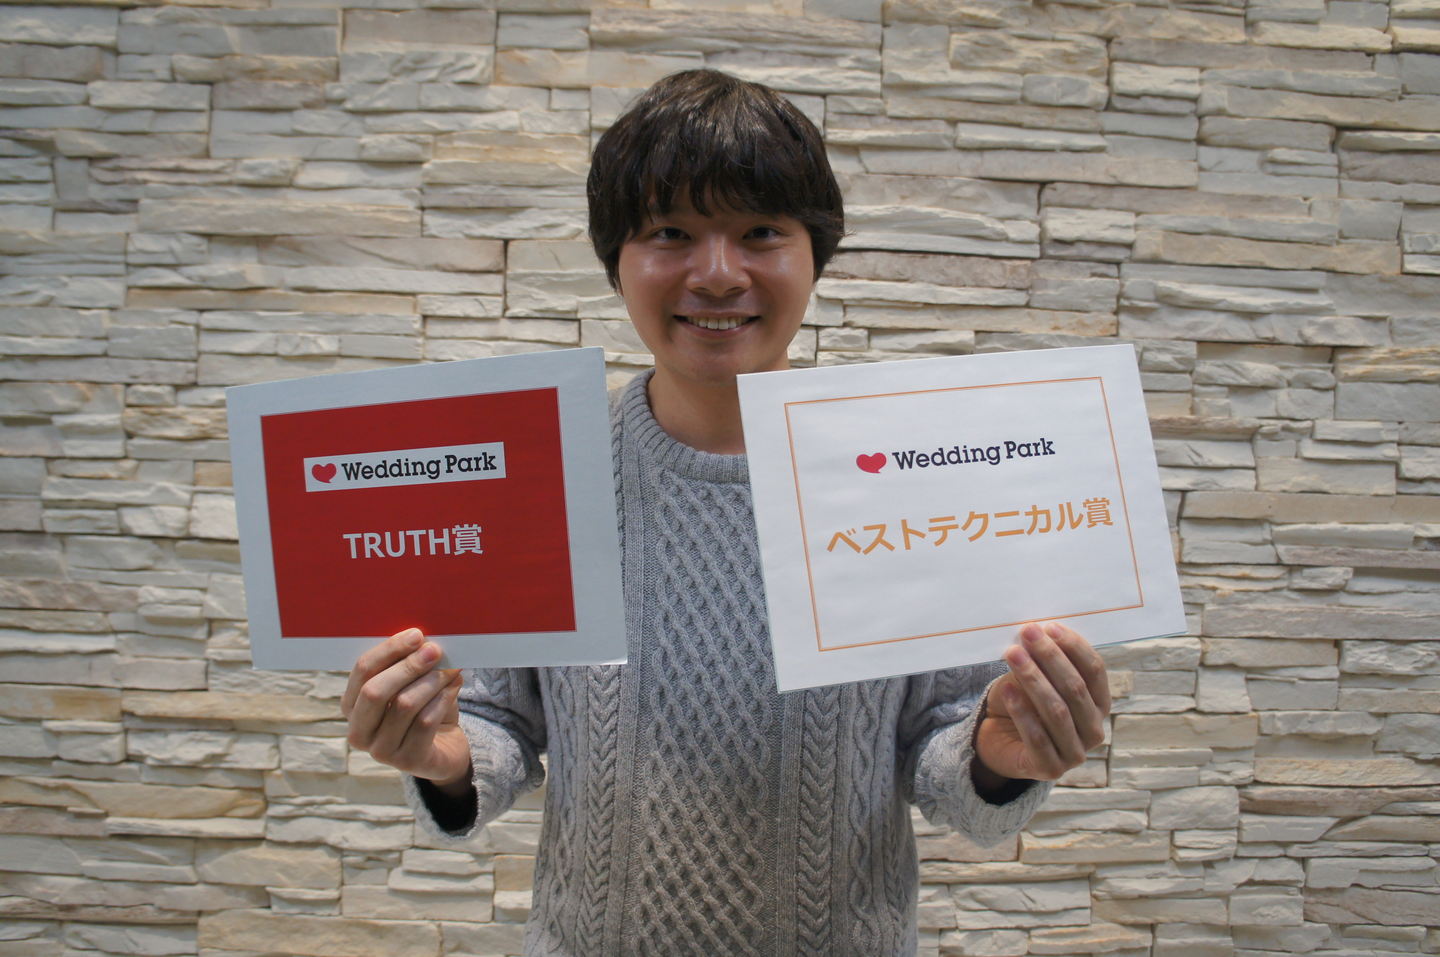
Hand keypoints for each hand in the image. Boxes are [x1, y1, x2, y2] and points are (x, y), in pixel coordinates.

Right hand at [341, 628, 471, 793]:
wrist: (444, 750)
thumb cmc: (424, 710)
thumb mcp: (411, 685)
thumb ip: (409, 664)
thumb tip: (424, 640)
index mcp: (352, 705)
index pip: (362, 671)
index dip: (389, 650)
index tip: (416, 635)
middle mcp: (359, 731)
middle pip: (375, 691)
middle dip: (408, 666)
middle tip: (434, 650)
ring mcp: (380, 751)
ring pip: (404, 705)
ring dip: (431, 681)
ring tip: (451, 668)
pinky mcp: (407, 761)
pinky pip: (425, 722)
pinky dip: (442, 698)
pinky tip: (454, 685)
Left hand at [974, 622, 1109, 785]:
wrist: (998, 741)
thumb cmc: (1022, 704)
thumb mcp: (1034, 678)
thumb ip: (1041, 662)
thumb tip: (1037, 632)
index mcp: (1099, 704)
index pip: (1095, 671)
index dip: (1074, 647)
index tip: (1049, 626)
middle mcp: (1094, 730)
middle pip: (1076, 688)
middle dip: (1050, 658)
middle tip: (1027, 634)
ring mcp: (1075, 754)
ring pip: (1057, 711)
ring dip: (1034, 679)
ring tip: (1013, 655)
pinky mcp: (1051, 769)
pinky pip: (1038, 738)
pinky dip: (1022, 711)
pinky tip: (1007, 690)